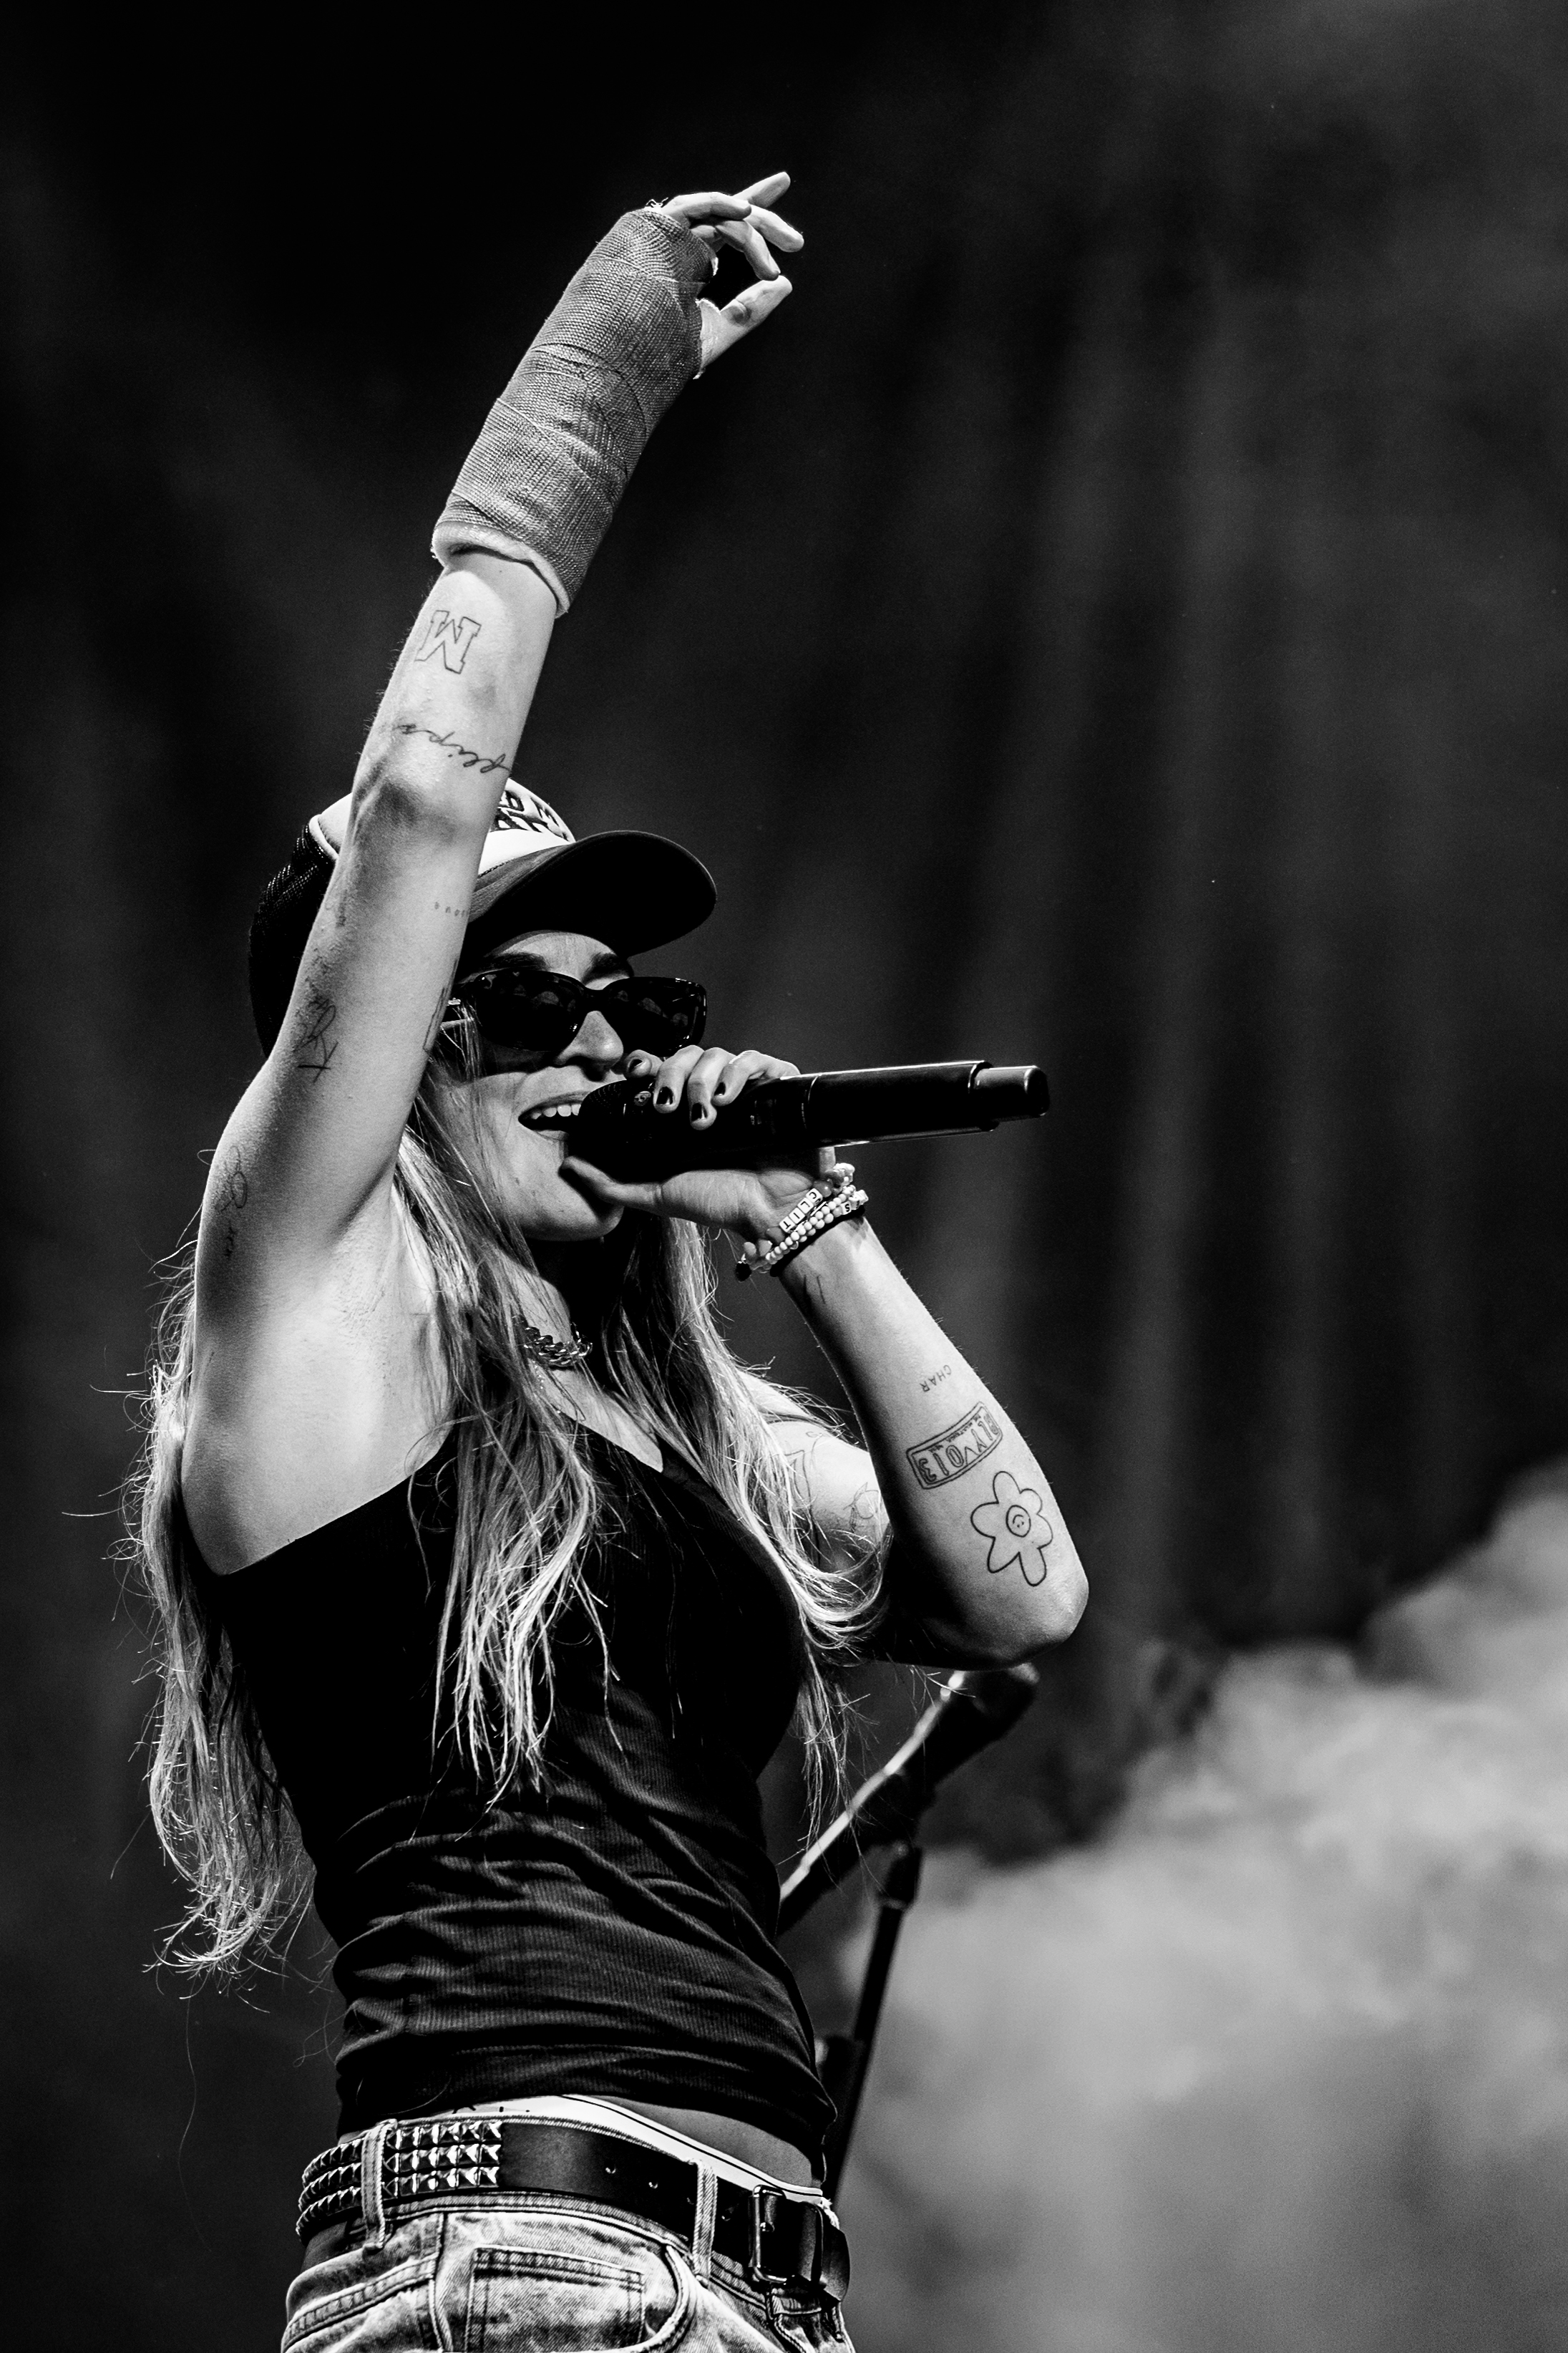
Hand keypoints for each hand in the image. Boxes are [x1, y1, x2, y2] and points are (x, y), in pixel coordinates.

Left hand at [559, 1044, 832, 1240]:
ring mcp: (747, 1090)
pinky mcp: (778, 1089)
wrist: (770, 1214)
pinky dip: (740, 1071)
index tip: (635, 1074)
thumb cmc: (718, 1203)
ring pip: (717, 1054)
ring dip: (701, 1080)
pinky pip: (757, 1059)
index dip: (645, 1063)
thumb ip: (609, 1184)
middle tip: (667, 1108)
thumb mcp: (654, 1194)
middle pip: (685, 1055)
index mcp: (683, 1111)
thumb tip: (568, 1164)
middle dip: (670, 1074)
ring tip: (703, 1117)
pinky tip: (730, 1099)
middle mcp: (713, 1094)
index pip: (659, 1069)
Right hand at [662, 172, 802, 369]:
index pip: (728, 230)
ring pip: (721, 216)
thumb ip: (749, 311)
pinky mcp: (656, 225)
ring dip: (755, 230)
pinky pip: (695, 206)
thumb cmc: (662, 350)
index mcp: (691, 262)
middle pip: (730, 217)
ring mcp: (669, 232)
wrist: (624, 353)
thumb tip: (786, 283)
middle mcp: (681, 242)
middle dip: (765, 222)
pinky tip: (746, 210)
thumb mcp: (718, 332)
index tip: (784, 208)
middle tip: (796, 243)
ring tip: (785, 247)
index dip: (757, 217)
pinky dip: (720, 203)